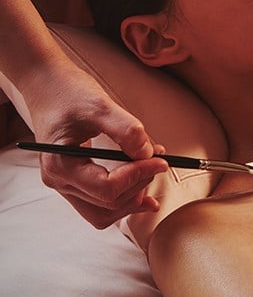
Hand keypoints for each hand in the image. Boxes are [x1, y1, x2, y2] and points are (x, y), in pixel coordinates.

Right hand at [26, 61, 168, 228]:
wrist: (47, 84)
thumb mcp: (100, 105)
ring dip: (132, 197)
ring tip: (152, 173)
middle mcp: (59, 181)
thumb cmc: (68, 92)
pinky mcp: (75, 178)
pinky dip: (123, 196)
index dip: (139, 175)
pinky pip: (99, 201)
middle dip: (139, 185)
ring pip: (103, 212)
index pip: (108, 188)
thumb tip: (148, 154)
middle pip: (107, 204)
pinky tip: (142, 187)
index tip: (161, 160)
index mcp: (60, 165)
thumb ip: (126, 130)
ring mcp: (65, 183)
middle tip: (159, 162)